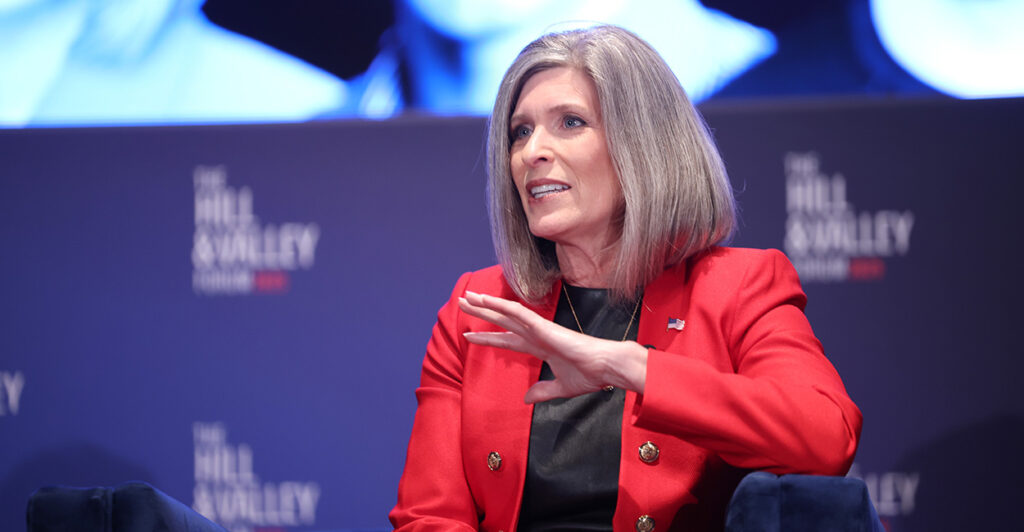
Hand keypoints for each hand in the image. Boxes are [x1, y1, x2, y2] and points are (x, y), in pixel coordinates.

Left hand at [458, 290, 647, 402]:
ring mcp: (539, 329)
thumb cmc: (590, 375)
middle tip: (462, 304)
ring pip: (506, 313)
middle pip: (502, 322)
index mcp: (540, 347)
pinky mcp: (543, 327)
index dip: (488, 337)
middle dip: (482, 314)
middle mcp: (536, 335)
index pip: (508, 340)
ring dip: (486, 305)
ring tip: (467, 298)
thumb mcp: (560, 387)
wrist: (606, 368)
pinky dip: (501, 306)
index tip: (470, 336)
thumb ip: (543, 391)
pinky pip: (518, 313)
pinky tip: (486, 300)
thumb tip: (527, 398)